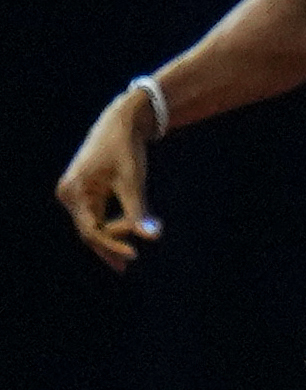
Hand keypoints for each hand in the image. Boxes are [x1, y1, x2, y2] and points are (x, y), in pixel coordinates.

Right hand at [55, 89, 160, 269]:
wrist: (120, 123)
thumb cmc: (126, 150)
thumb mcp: (134, 181)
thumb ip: (139, 211)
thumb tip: (152, 236)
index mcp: (75, 191)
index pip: (91, 230)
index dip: (112, 245)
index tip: (135, 254)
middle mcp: (69, 194)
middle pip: (88, 230)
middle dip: (110, 245)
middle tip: (127, 266)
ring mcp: (74, 193)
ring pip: (91, 224)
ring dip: (110, 239)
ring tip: (125, 261)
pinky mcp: (83, 192)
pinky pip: (94, 215)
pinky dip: (109, 227)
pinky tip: (122, 241)